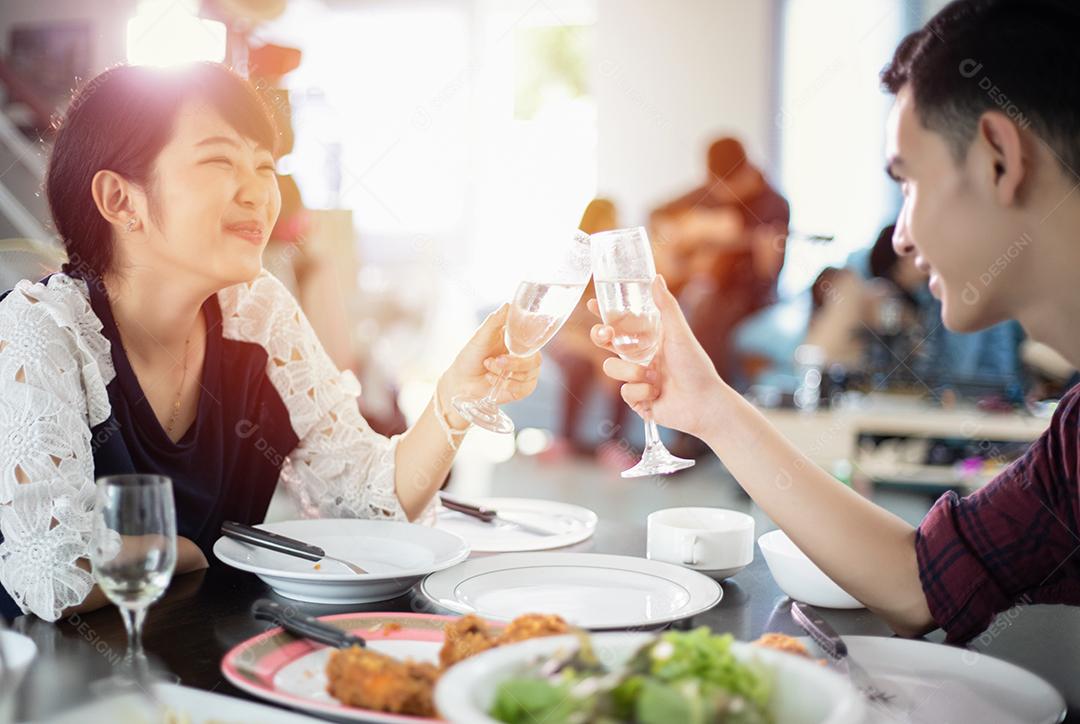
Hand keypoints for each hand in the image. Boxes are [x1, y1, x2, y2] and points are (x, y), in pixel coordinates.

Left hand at [439, 304, 541, 427]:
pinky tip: (493, 380)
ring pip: (530, 373)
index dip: (536, 336)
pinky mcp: (523, 389)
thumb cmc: (470, 357)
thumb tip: (508, 305)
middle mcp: (525, 355)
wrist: (460, 381)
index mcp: (518, 339)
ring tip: (488, 368)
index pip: (537, 336)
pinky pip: (525, 387)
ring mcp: (526, 373)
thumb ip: (495, 321)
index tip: (523, 340)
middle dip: (515, 362)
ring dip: (506, 372)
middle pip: (536, 358)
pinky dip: (508, 385)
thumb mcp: (481, 336)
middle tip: (496, 360)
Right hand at [588, 275, 729, 437]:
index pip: (621, 323)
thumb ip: (665, 306)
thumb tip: (655, 277)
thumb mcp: (679, 333)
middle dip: (600, 337)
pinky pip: (624, 392)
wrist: (702, 403)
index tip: (593, 303)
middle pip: (606, 343)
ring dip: (631, 372)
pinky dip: (641, 392)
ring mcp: (636, 379)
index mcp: (650, 339)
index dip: (605, 314)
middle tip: (605, 335)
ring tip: (653, 377)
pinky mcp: (636, 400)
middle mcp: (641, 357)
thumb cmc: (696, 366)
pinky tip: (656, 394)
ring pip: (611, 368)